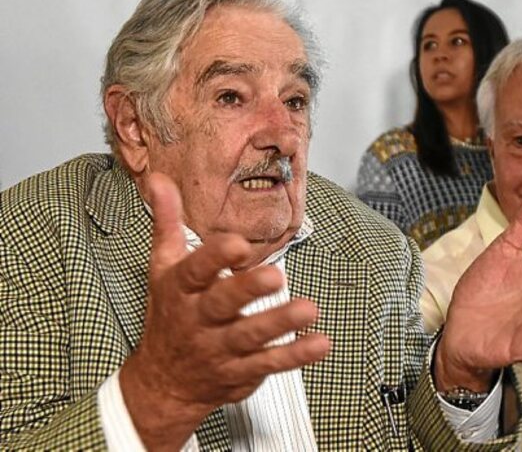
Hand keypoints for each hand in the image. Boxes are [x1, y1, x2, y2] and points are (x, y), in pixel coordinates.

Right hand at [119, 173, 329, 449]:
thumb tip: (160, 180)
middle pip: (222, 304)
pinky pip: (269, 363)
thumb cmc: (169, 314)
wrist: (163, 383)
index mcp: (181, 289)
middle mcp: (198, 319)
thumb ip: (168, 223)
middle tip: (276, 277)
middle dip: (247, 290)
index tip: (238, 244)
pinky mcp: (240, 371)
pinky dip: (295, 355)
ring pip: (249, 336)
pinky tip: (320, 343)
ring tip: (309, 309)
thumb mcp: (163, 267)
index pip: (195, 271)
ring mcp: (219, 348)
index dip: (215, 258)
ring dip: (279, 323)